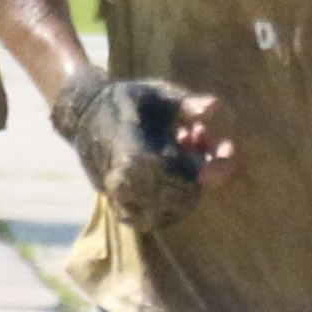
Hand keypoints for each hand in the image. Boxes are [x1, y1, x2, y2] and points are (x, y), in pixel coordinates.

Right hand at [57, 72, 228, 225]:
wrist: (83, 113)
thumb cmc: (124, 99)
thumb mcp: (157, 94)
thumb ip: (186, 104)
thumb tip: (214, 106)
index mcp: (138, 155)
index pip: (187, 177)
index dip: (213, 168)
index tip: (228, 150)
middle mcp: (127, 183)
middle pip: (182, 198)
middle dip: (202, 173)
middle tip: (201, 142)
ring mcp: (120, 196)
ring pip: (168, 211)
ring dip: (186, 189)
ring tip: (186, 155)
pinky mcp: (116, 202)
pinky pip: (149, 217)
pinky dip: (168, 201)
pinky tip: (174, 174)